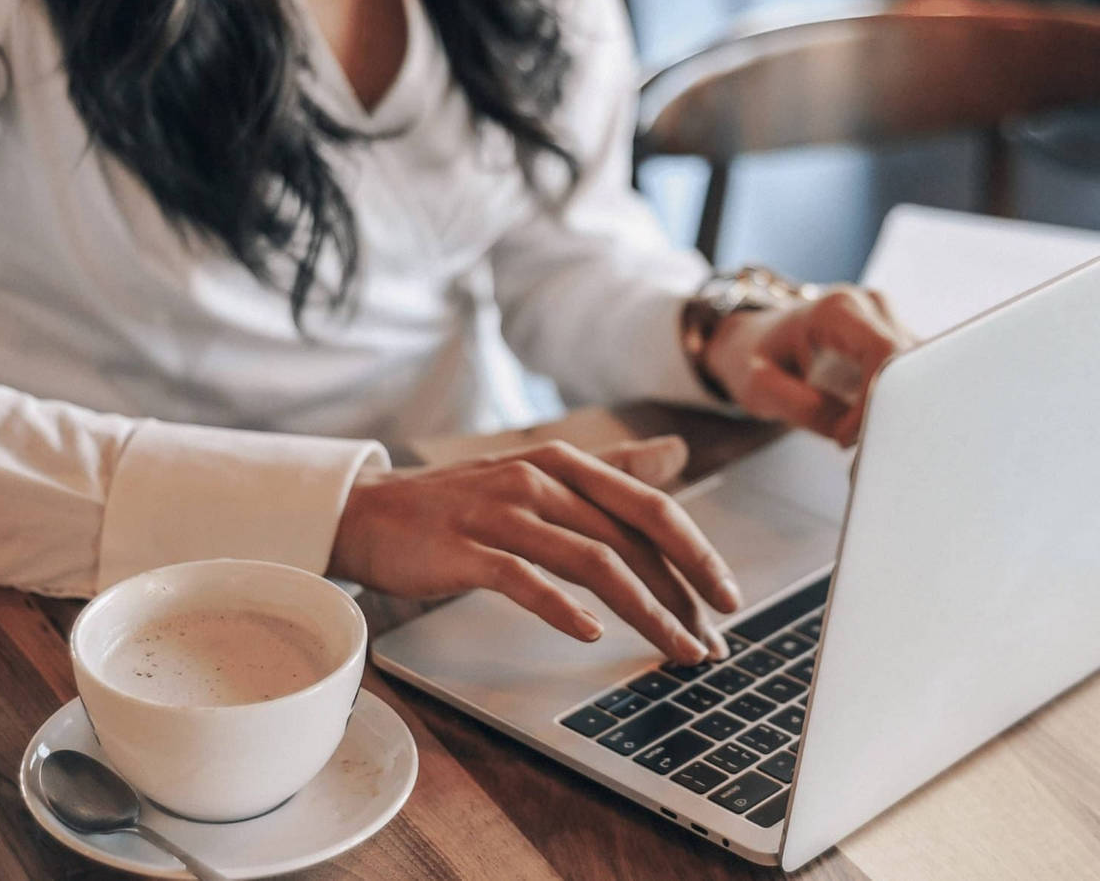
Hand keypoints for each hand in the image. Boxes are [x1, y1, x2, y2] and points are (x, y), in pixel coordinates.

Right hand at [328, 436, 740, 663]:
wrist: (370, 511)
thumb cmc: (463, 501)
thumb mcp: (541, 472)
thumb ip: (611, 467)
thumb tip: (675, 452)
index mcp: (567, 463)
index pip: (650, 507)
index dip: (696, 553)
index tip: (729, 597)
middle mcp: (541, 479)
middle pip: (630, 539)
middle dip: (681, 595)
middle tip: (712, 642)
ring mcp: (502, 512)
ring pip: (592, 562)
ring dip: (644, 611)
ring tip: (674, 648)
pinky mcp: (465, 549)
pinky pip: (525, 579)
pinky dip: (563, 608)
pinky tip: (592, 634)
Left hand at [700, 287, 913, 446]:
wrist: (756, 340)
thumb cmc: (755, 357)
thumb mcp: (758, 385)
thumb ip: (799, 406)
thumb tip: (848, 432)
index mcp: (838, 310)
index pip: (883, 352)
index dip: (874, 399)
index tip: (846, 436)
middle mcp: (870, 307)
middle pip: (908, 363)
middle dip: (888, 412)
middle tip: (857, 450)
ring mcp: (887, 321)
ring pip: (917, 373)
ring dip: (894, 412)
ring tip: (859, 441)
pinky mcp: (895, 341)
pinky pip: (911, 377)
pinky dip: (895, 408)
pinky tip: (869, 428)